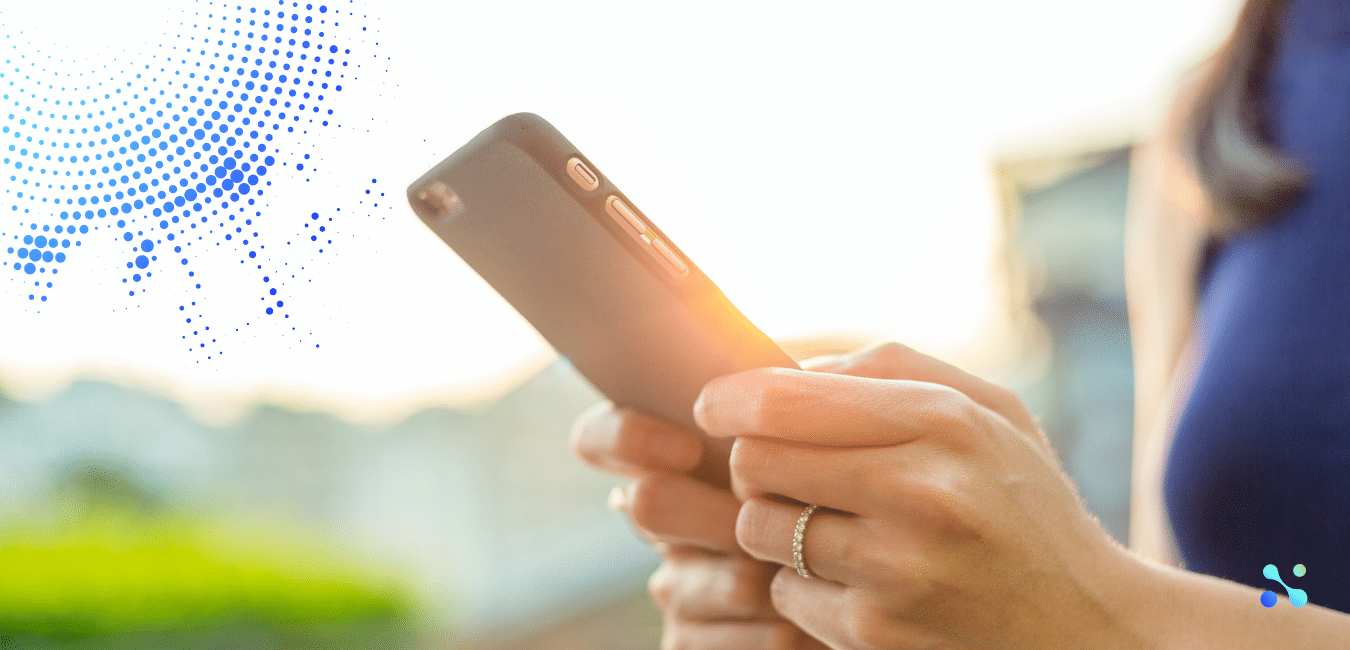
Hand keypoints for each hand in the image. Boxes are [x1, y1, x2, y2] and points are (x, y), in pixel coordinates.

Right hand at [571, 403, 829, 648]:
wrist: (871, 589)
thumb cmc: (837, 500)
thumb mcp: (814, 447)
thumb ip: (785, 413)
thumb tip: (787, 378)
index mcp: (675, 463)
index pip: (602, 436)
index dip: (628, 437)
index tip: (686, 446)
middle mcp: (662, 523)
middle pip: (647, 504)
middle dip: (713, 512)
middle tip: (768, 518)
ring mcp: (675, 587)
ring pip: (693, 580)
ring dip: (762, 576)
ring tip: (812, 571)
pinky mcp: (688, 645)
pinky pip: (715, 642)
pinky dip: (771, 634)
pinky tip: (803, 628)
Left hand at [695, 342, 1144, 649]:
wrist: (1090, 626)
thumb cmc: (1024, 504)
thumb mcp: (990, 412)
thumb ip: (889, 370)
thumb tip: (780, 365)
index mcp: (942, 421)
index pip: (782, 397)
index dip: (728, 398)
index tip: (713, 404)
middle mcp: (918, 491)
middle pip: (754, 460)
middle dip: (754, 462)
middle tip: (779, 470)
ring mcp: (894, 568)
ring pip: (758, 527)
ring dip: (776, 525)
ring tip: (828, 525)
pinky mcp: (875, 631)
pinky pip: (785, 591)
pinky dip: (805, 585)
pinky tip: (857, 580)